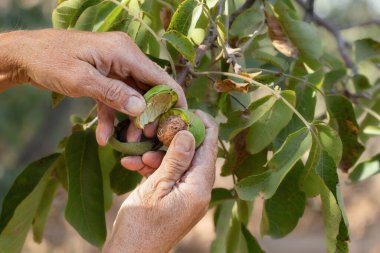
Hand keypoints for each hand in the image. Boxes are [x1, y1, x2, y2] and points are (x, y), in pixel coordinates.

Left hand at [0, 29, 186, 170]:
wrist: (25, 56)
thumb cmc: (51, 61)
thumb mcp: (82, 80)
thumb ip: (114, 94)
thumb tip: (142, 110)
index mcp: (125, 52)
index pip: (161, 78)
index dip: (175, 101)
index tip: (181, 124)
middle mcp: (125, 58)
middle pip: (150, 90)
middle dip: (150, 116)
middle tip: (148, 139)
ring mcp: (116, 68)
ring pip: (134, 98)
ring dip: (131, 120)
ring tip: (127, 141)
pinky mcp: (106, 78)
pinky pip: (116, 100)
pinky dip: (112, 117)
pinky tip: (104, 137)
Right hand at [104, 111, 217, 252]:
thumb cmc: (141, 225)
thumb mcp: (156, 187)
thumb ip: (175, 160)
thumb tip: (189, 133)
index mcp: (199, 187)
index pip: (209, 146)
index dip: (202, 124)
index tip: (187, 109)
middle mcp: (198, 190)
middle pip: (193, 153)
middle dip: (172, 139)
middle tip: (155, 129)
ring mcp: (187, 195)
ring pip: (177, 163)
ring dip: (157, 156)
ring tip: (136, 155)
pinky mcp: (175, 199)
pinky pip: (169, 176)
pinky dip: (153, 169)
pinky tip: (133, 165)